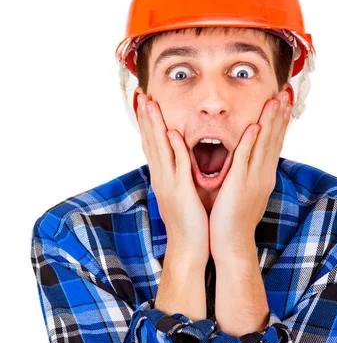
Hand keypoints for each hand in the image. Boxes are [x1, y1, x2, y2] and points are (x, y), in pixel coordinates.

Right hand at [136, 90, 209, 267]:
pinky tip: (172, 133)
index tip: (145, 104)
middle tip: (141, 95)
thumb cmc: (189, 222)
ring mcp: (169, 184)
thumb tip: (178, 162)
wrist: (188, 246)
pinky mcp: (180, 191)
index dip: (148, 124)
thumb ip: (179, 176)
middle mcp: (161, 177)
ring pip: (159, 149)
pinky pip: (177, 166)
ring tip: (149, 104)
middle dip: (146, 118)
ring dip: (154, 126)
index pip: (153, 145)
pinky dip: (174, 149)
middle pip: (151, 142)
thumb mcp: (182, 194)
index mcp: (163, 177)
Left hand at [209, 90, 291, 260]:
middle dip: (279, 116)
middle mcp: (263, 175)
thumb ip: (246, 174)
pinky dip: (251, 142)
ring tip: (276, 101)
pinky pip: (246, 160)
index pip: (273, 145)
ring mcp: (254, 180)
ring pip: (264, 145)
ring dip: (270, 122)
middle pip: (274, 140)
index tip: (282, 105)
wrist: (232, 243)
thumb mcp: (243, 192)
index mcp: (263, 176)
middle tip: (284, 94)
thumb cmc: (233, 219)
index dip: (279, 124)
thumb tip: (247, 162)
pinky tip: (255, 126)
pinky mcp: (241, 185)